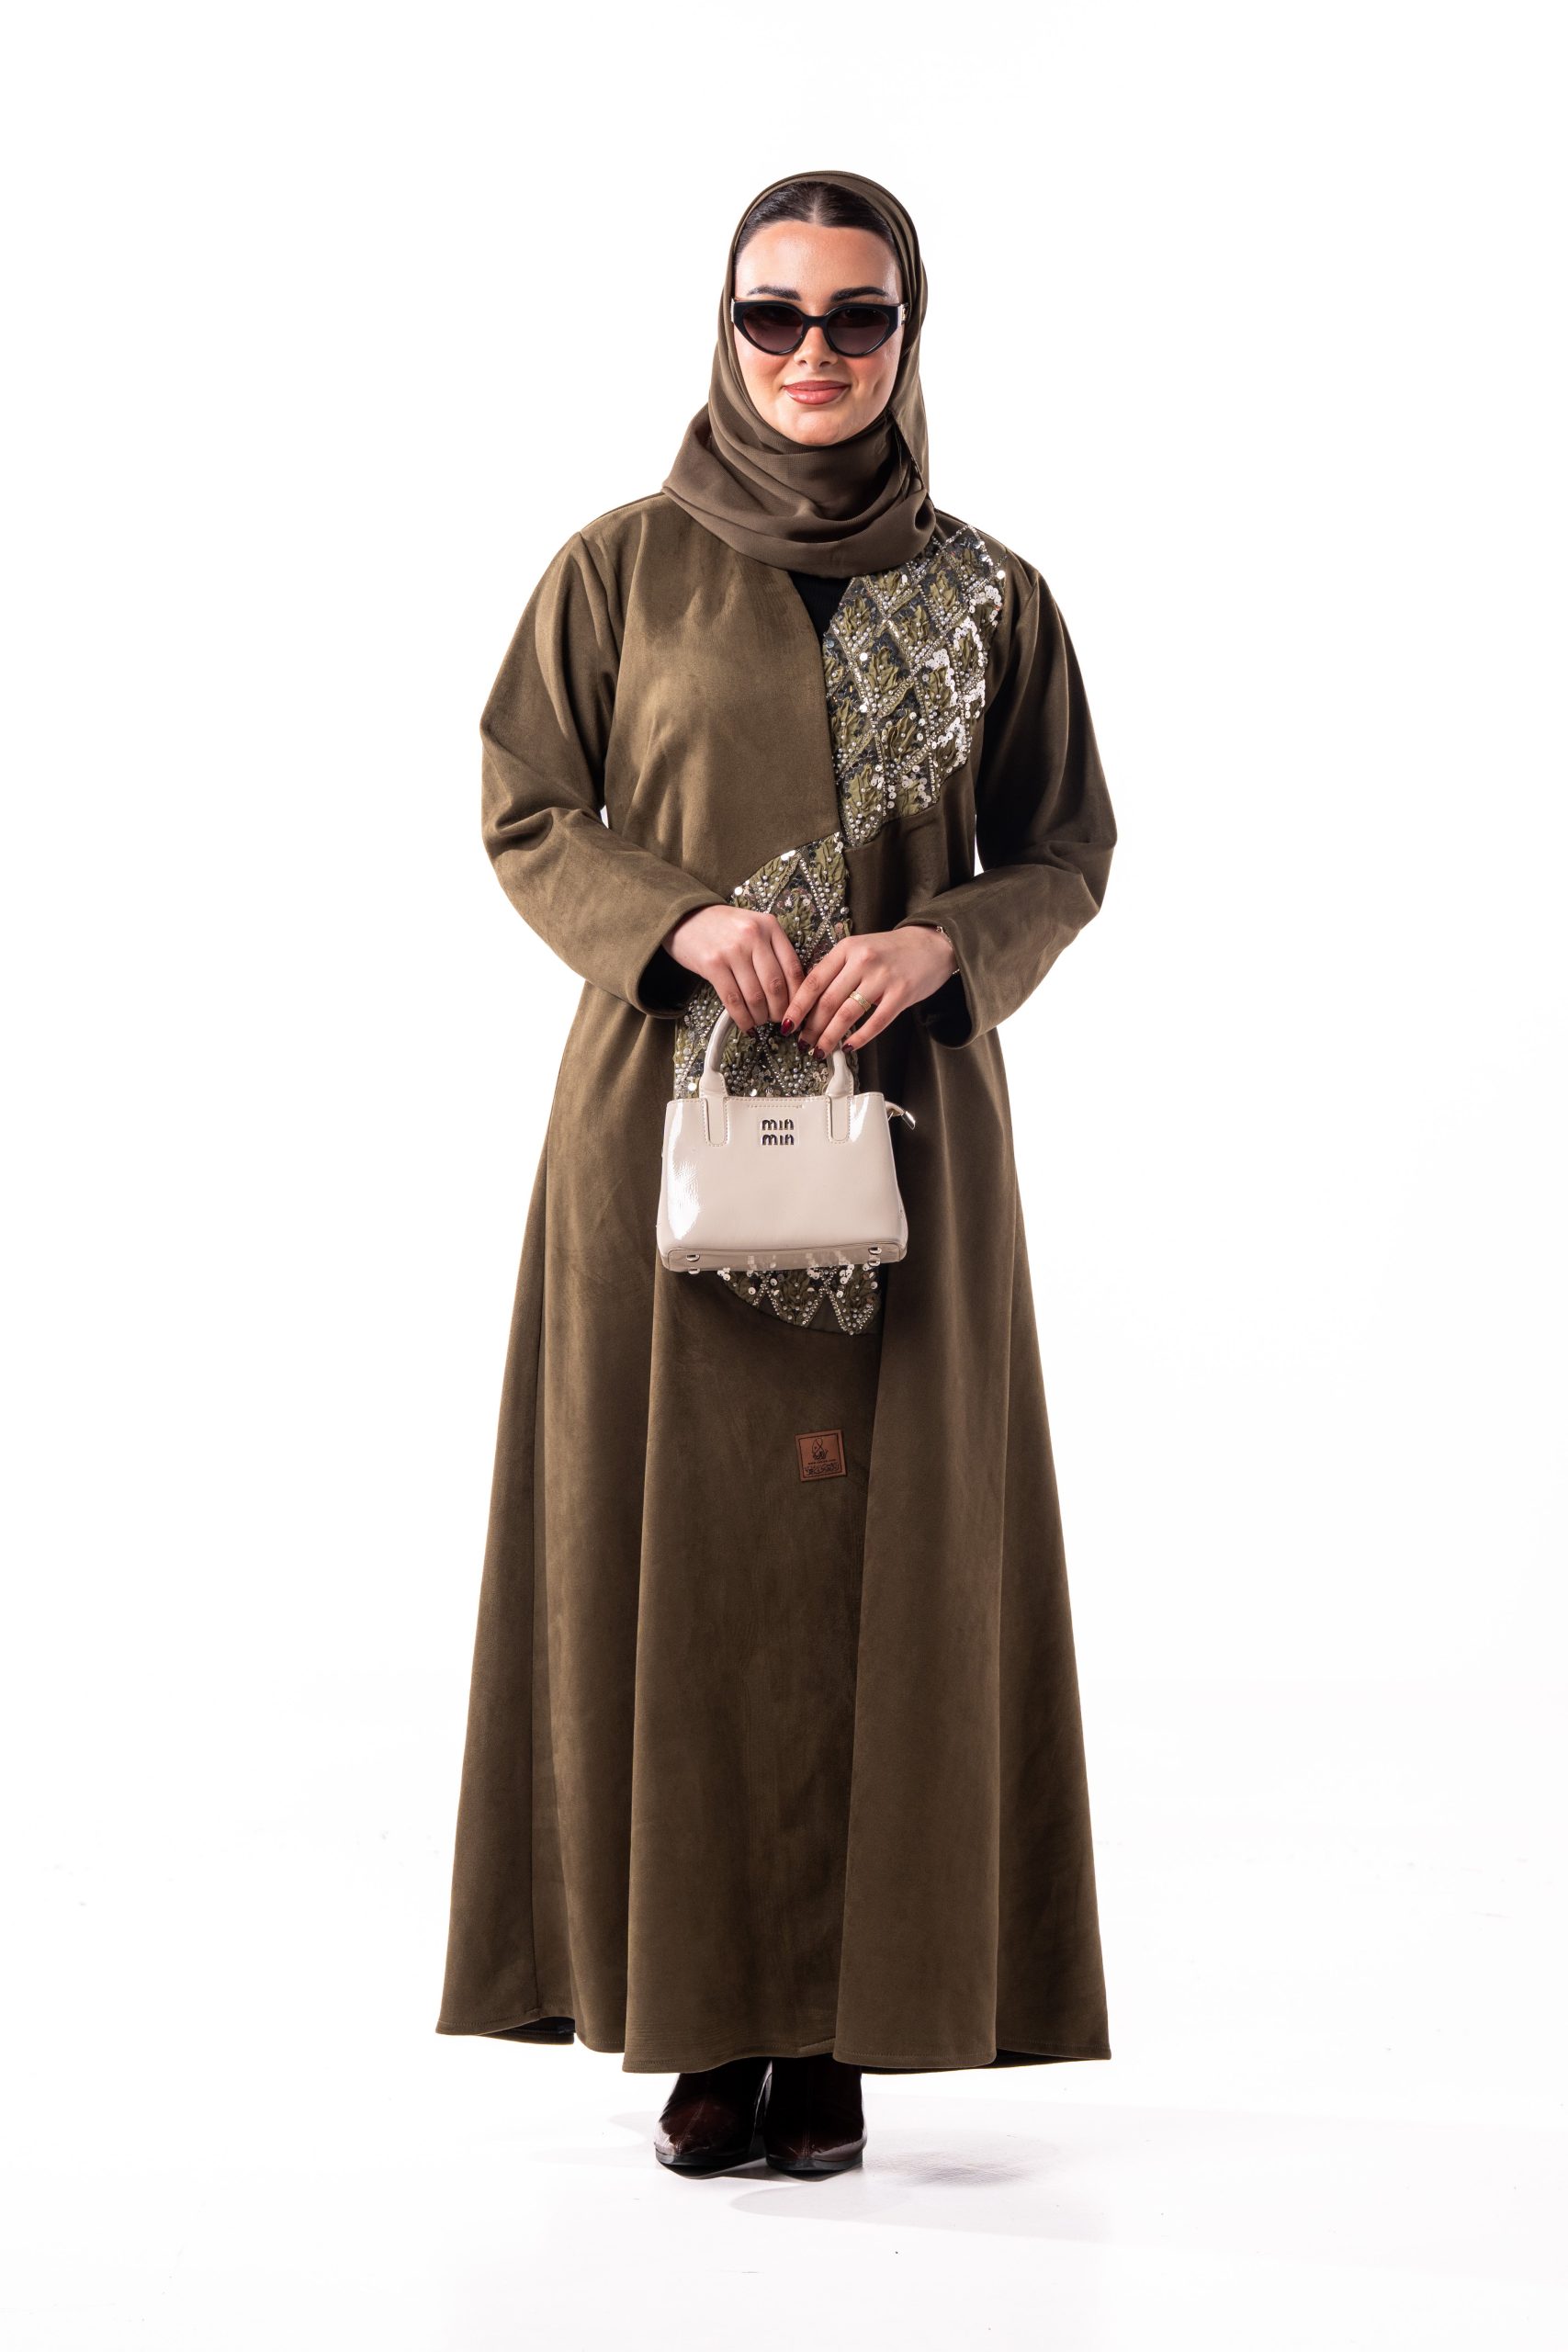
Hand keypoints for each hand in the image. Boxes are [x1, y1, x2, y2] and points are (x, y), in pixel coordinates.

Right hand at [662, 904, 806, 1033]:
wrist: (685, 917)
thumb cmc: (722, 927)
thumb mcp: (753, 927)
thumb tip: (791, 991)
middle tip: (777, 1019)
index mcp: (769, 926)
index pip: (793, 968)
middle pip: (775, 985)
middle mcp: (753, 935)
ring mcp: (732, 950)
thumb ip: (772, 950)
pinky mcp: (712, 964)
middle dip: (779, 1010)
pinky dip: (742, 1018)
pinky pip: (733, 1000)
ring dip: (760, 1016)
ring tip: (760, 1021)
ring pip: (755, 996)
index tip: (796, 1009)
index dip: (797, 996)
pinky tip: (746, 1025)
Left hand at [780, 924, 958, 1058]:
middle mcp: (862, 961)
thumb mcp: (858, 949)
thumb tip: (807, 1002)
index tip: (787, 1024)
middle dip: (811, 1028)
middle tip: (803, 1044)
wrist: (930, 944)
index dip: (797, 1006)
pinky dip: (859, 1038)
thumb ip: (835, 970)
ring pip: (847, 1014)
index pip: (813, 981)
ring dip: (830, 1036)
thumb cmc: (890, 951)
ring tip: (821, 1050)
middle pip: (827, 1001)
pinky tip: (848, 1047)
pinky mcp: (901, 993)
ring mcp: (883, 977)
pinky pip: (876, 1022)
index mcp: (846, 948)